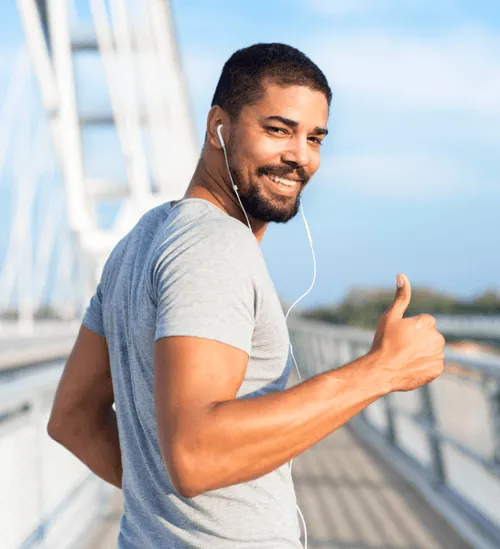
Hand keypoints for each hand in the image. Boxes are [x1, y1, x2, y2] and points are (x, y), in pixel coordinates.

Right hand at [370, 274, 444, 391]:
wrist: (381, 371)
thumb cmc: (384, 341)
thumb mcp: (390, 317)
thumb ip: (401, 297)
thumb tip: (402, 275)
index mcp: (427, 323)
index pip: (424, 322)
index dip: (411, 328)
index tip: (400, 335)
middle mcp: (437, 338)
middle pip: (430, 335)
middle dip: (419, 339)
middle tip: (401, 347)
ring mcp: (438, 355)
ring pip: (432, 349)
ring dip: (422, 351)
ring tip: (405, 357)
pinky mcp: (438, 369)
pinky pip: (433, 363)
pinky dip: (424, 364)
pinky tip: (411, 366)